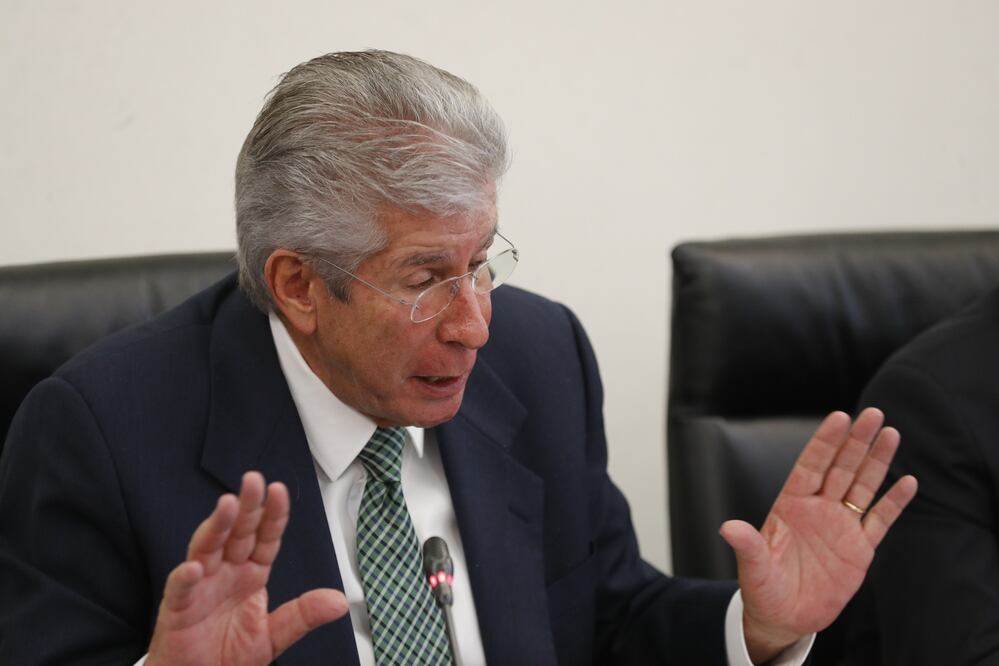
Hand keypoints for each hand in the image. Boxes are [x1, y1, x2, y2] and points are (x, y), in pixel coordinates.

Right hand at [146, 472, 347, 665]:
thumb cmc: (227, 656)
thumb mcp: (274, 635)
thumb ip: (303, 615)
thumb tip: (338, 601)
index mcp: (250, 574)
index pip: (265, 536)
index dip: (272, 514)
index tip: (280, 491)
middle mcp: (225, 573)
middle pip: (237, 532)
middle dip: (247, 506)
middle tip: (254, 481)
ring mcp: (201, 587)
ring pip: (207, 549)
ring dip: (217, 527)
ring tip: (228, 506)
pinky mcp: (178, 610)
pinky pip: (180, 590)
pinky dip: (185, 578)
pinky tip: (194, 568)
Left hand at [719, 408, 916, 662]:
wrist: (785, 617)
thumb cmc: (764, 588)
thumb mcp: (754, 568)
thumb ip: (747, 546)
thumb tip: (728, 528)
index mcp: (791, 505)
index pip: (811, 465)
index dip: (825, 442)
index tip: (839, 417)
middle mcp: (818, 509)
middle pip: (841, 468)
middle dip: (856, 441)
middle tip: (873, 413)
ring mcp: (841, 526)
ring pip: (863, 486)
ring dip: (877, 461)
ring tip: (891, 434)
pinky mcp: (860, 548)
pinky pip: (879, 519)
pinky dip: (894, 502)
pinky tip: (908, 482)